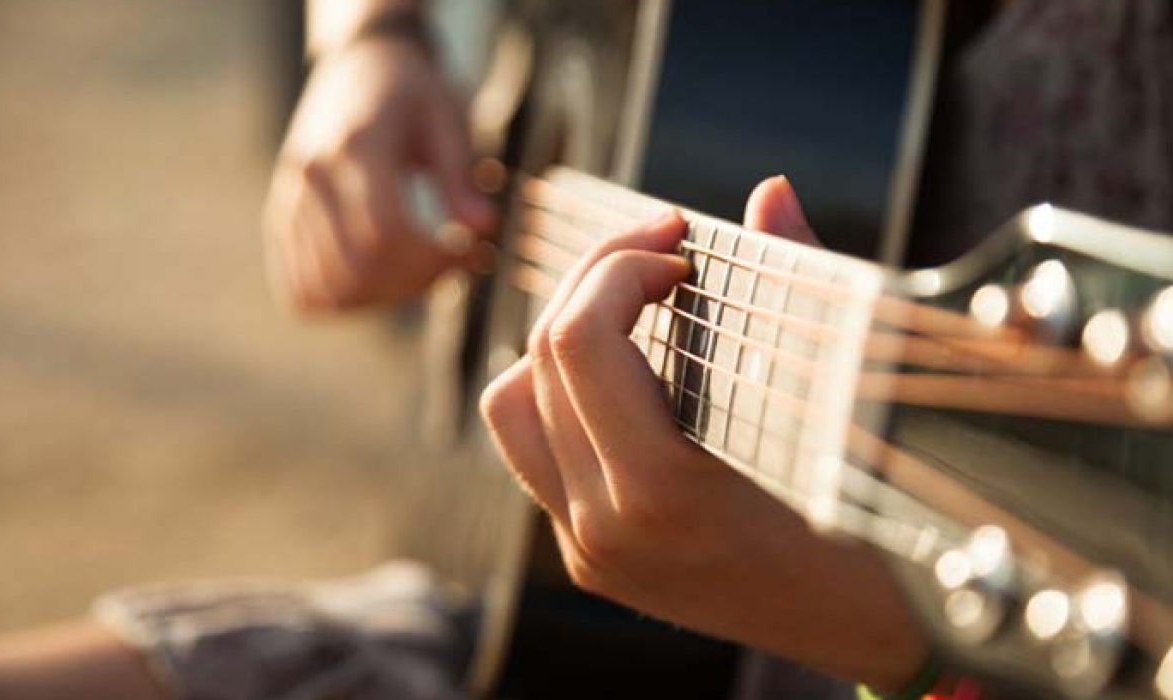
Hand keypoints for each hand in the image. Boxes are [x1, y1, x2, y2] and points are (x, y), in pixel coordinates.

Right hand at [264, 36, 494, 310]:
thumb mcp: (449, 118)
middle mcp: (312, 174)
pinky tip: (380, 278)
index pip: (385, 233)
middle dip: (415, 284)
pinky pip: (302, 290)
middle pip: (358, 269)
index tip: (470, 252)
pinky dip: (343, 301)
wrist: (361, 63)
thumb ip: (461, 176)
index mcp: (356, 143)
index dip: (433, 261)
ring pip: (330, 290)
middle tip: (451, 264)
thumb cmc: (414, 91)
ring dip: (384, 298)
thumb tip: (483, 227)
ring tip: (418, 270)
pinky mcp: (281, 217)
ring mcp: (289, 199)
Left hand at [480, 177, 927, 691]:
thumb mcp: (846, 407)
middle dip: (594, 278)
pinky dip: (563, 391)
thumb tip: (769, 193)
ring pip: (512, 405)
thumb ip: (798, 287)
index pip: (580, 341)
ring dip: (562, 336)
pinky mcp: (588, 555)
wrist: (872, 636)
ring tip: (633, 306)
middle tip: (661, 249)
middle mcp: (603, 529)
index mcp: (662, 493)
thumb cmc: (882, 525)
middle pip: (540, 358)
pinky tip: (626, 368)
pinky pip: (533, 450)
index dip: (619, 264)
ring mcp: (588, 548)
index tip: (680, 243)